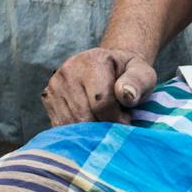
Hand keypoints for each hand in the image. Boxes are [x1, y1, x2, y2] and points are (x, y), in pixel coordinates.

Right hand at [42, 48, 156, 126]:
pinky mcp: (47, 97)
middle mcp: (68, 70)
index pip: (102, 102)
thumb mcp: (143, 73)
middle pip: (84, 115)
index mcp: (93, 61)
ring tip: (105, 120)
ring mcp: (55, 84)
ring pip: (70, 123)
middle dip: (104, 126)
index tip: (127, 121)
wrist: (110, 66)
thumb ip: (138, 83)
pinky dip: (76, 130)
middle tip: (116, 123)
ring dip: (90, 130)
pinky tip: (91, 122)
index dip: (117, 119)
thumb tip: (126, 95)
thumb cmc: (129, 74)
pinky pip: (60, 125)